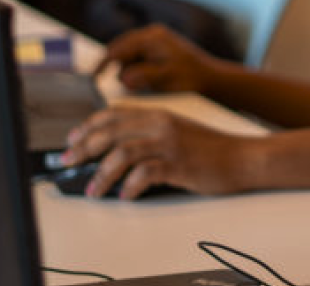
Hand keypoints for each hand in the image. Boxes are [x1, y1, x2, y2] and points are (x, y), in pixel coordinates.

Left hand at [61, 105, 246, 196]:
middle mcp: (160, 125)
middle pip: (111, 132)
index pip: (113, 114)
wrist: (242, 157)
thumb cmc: (209, 148)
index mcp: (158, 114)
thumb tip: (115, 152)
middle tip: (68, 163)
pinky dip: (130, 186)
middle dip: (83, 148)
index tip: (72, 139)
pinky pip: (145, 174)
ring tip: (93, 189)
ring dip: (102, 173)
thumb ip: (149, 134)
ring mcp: (169, 144)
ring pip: (123, 153)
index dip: (88, 126)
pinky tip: (125, 195)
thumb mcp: (176, 131)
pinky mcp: (179, 164)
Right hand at [106, 23, 212, 93]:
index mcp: (151, 37)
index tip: (92, 78)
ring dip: (128, 69)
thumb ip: (141, 76)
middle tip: (116, 86)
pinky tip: (143, 81)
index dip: (103, 64)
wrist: (211, 78)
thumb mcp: (164, 78)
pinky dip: (136, 68)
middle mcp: (152, 33)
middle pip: (121, 49)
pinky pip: (138, 56)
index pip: (118, 48)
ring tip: (139, 85)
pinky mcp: (159, 47)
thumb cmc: (189, 78)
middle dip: (117, 67)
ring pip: (129, 54)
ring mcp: (156, 39)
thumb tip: (122, 77)